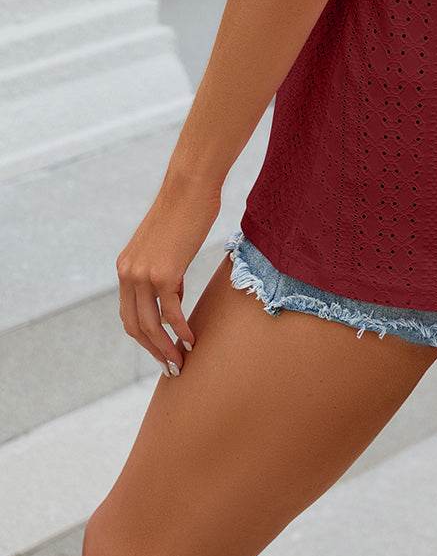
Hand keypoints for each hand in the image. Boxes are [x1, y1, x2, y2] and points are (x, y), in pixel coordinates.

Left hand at [115, 174, 221, 377]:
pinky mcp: (163, 274)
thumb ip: (165, 273)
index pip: (128, 314)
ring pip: (150, 325)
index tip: (161, 350)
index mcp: (125, 268)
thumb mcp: (166, 248)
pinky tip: (191, 339)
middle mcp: (128, 274)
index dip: (145, 337)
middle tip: (171, 367)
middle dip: (153, 350)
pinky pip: (170, 312)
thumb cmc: (185, 212)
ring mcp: (143, 275)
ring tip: (181, 362)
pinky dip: (180, 330)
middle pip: (135, 326)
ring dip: (165, 348)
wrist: (190, 188)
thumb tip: (173, 297)